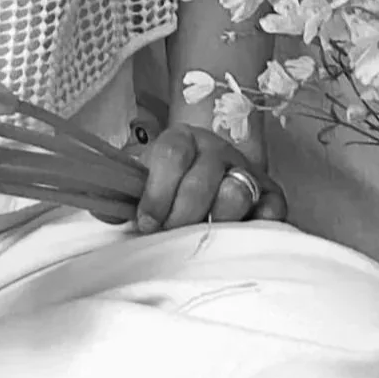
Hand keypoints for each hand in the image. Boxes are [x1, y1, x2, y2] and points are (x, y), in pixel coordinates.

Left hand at [133, 122, 286, 234]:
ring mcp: (246, 171)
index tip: (146, 223)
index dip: (156, 192)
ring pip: (237, 192)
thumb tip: (104, 212)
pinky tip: (240, 236)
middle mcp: (217, 150)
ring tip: (203, 238)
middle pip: (203, 178)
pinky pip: (273, 209)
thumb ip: (122, 194)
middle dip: (182, 214)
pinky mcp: (272, 195)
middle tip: (170, 237)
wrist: (208, 176)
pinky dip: (259, 225)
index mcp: (182, 139)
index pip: (172, 154)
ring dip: (217, 220)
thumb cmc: (169, 186)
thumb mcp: (143, 180)